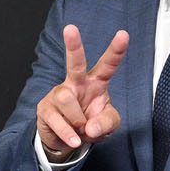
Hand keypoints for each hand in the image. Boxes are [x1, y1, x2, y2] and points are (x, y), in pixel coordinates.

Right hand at [37, 25, 128, 160]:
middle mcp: (76, 83)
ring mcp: (59, 93)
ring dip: (77, 120)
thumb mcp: (108, 126)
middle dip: (73, 46)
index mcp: (96, 82)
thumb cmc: (91, 125)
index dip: (116, 51)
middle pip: (75, 63)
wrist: (68, 141)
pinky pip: (57, 120)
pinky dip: (68, 133)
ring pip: (66, 99)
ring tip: (81, 130)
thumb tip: (91, 127)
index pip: (108, 65)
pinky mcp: (45, 108)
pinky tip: (74, 139)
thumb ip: (107, 123)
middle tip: (70, 28)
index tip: (124, 34)